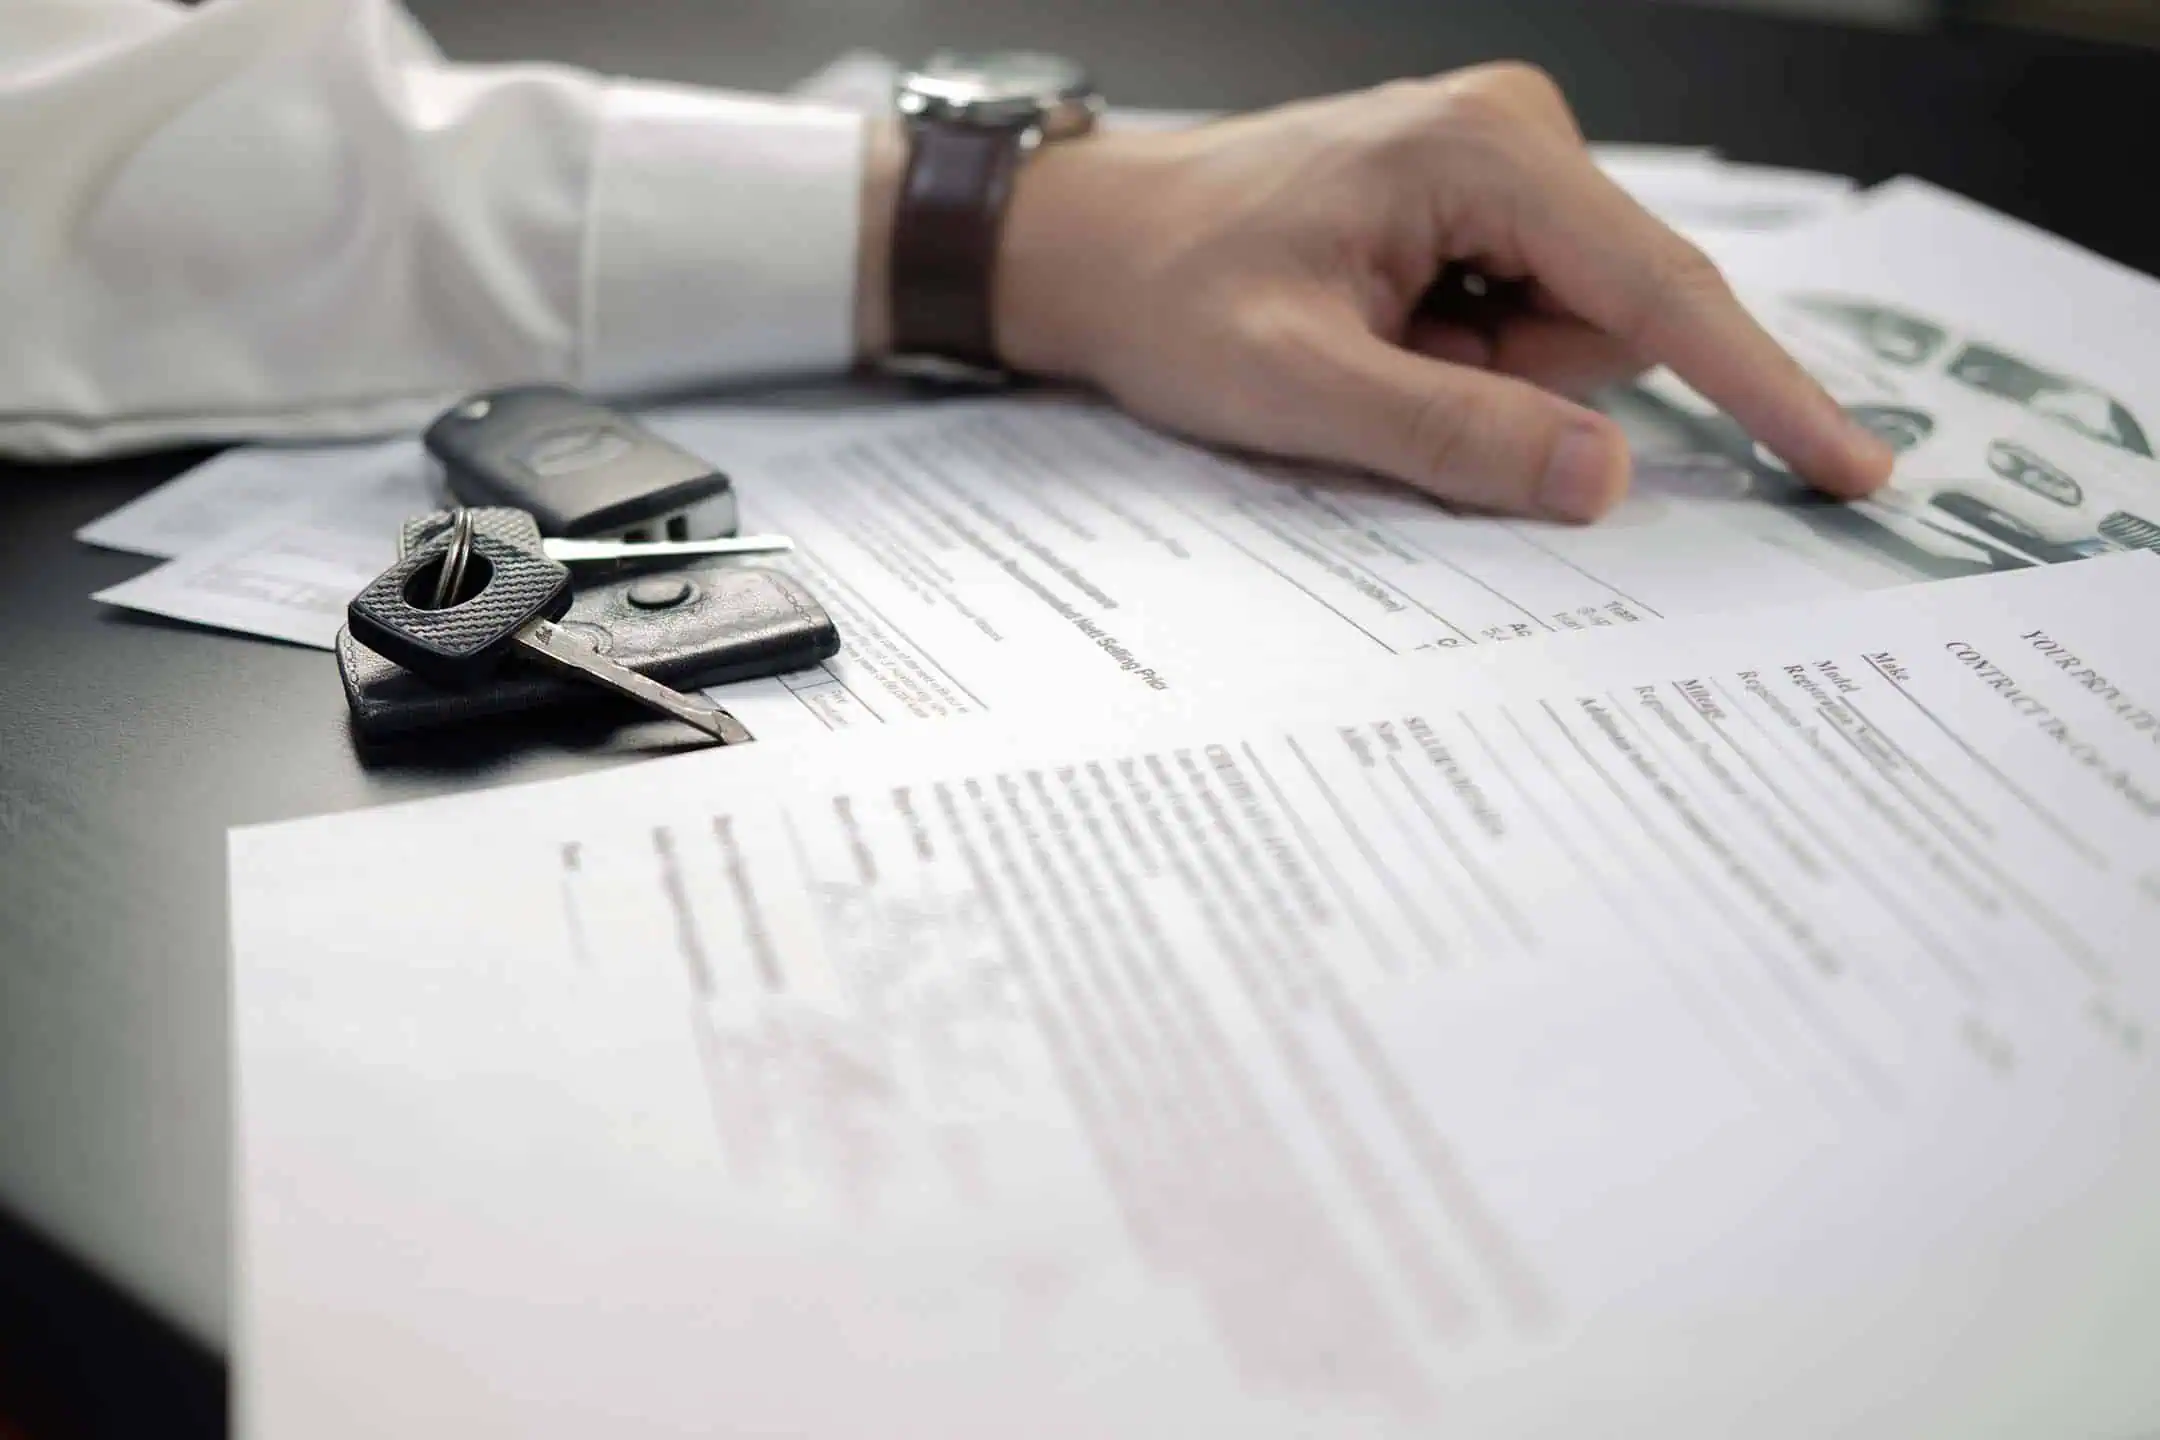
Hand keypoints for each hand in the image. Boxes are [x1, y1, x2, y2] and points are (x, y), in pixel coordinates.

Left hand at [988, 64, 1894, 521]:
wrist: (1092, 241)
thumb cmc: (1170, 293)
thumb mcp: (1299, 386)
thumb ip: (1455, 435)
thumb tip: (1606, 479)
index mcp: (1484, 153)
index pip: (1664, 292)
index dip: (1766, 392)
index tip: (1853, 468)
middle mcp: (1514, 132)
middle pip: (1618, 316)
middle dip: (1520, 382)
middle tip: (1385, 374)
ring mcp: (1500, 159)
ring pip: (1575, 324)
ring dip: (1485, 371)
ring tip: (1368, 344)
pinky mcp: (1480, 195)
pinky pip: (1531, 308)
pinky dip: (1467, 349)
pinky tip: (1380, 326)